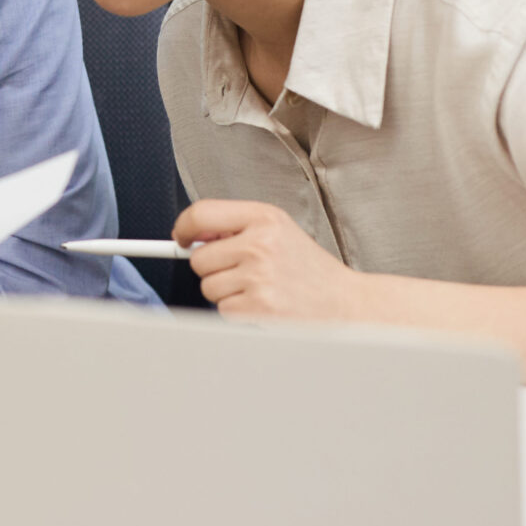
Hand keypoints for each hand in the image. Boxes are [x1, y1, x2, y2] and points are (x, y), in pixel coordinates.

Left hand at [174, 199, 368, 320]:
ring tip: (258, 288)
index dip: (183, 228)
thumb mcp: (278, 231)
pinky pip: (222, 309)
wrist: (344, 302)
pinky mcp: (258, 306)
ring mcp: (259, 276)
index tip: (181, 239)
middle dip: (214, 269)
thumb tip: (192, 235)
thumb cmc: (308, 269)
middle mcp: (260, 243)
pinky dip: (238, 312)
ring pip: (208, 287)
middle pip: (198, 258)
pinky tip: (262, 304)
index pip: (201, 213)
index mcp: (264, 217)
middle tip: (243, 271)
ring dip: (226, 292)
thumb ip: (237, 227)